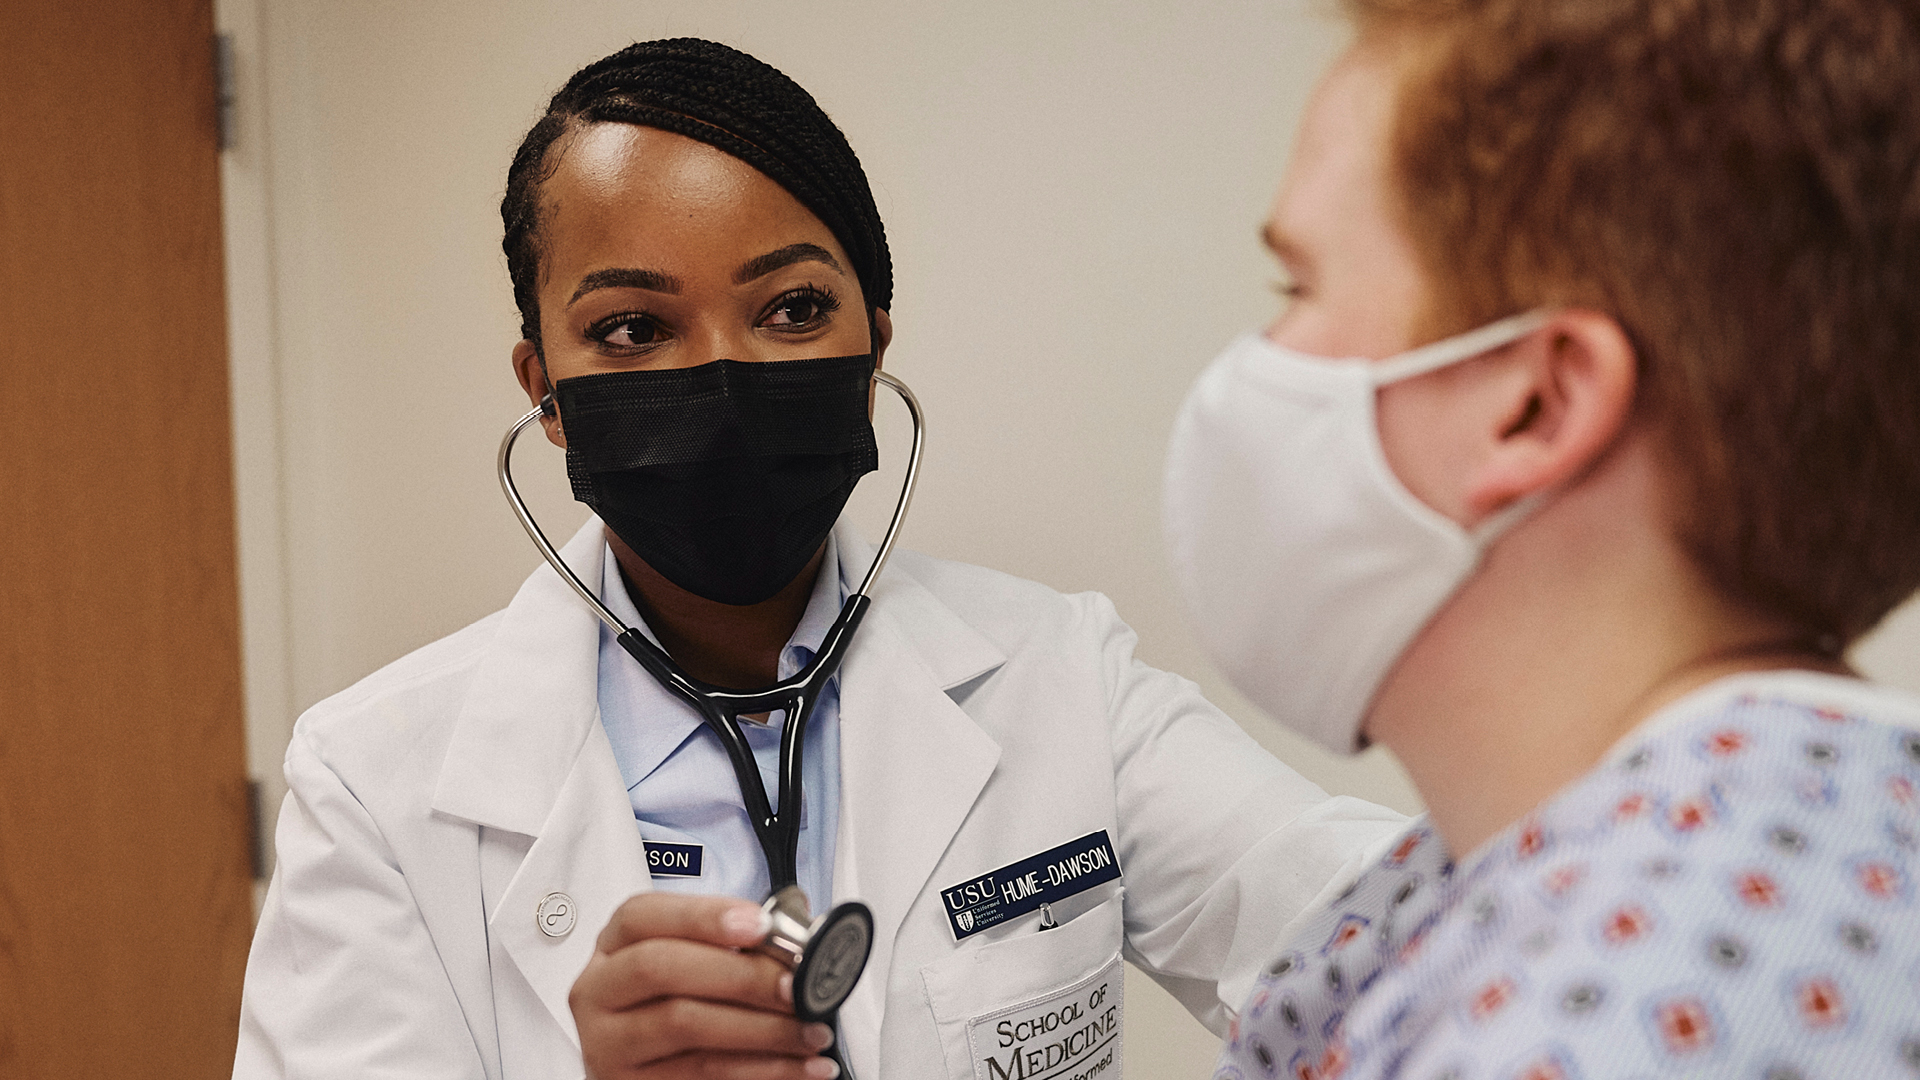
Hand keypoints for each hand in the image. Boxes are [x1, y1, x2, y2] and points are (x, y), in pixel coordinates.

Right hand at [571, 893, 840, 1078]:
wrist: (654, 1067)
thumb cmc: (681, 1001)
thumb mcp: (693, 963)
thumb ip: (733, 943)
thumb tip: (797, 937)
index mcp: (613, 947)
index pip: (643, 915)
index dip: (703, 915)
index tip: (762, 925)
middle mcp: (600, 991)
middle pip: (661, 967)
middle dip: (739, 974)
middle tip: (796, 985)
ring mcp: (608, 1043)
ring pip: (684, 1023)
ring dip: (762, 1028)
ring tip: (812, 1031)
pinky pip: (703, 1073)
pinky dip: (763, 1069)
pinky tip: (802, 1065)